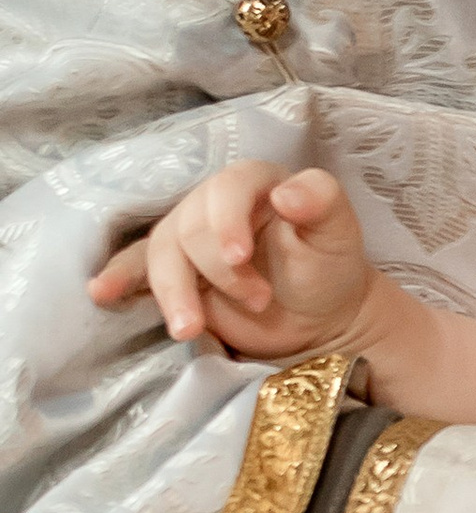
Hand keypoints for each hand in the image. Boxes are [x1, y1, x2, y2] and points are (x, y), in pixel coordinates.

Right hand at [90, 161, 374, 358]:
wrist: (319, 316)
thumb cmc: (328, 266)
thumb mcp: (338, 234)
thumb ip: (322, 204)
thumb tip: (287, 193)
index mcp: (253, 182)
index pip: (227, 188)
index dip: (226, 221)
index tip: (238, 258)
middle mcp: (212, 204)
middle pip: (189, 226)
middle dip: (217, 271)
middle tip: (259, 302)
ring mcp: (188, 238)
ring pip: (161, 254)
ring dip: (172, 292)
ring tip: (189, 330)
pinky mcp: (175, 272)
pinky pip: (138, 269)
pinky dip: (120, 279)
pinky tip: (101, 292)